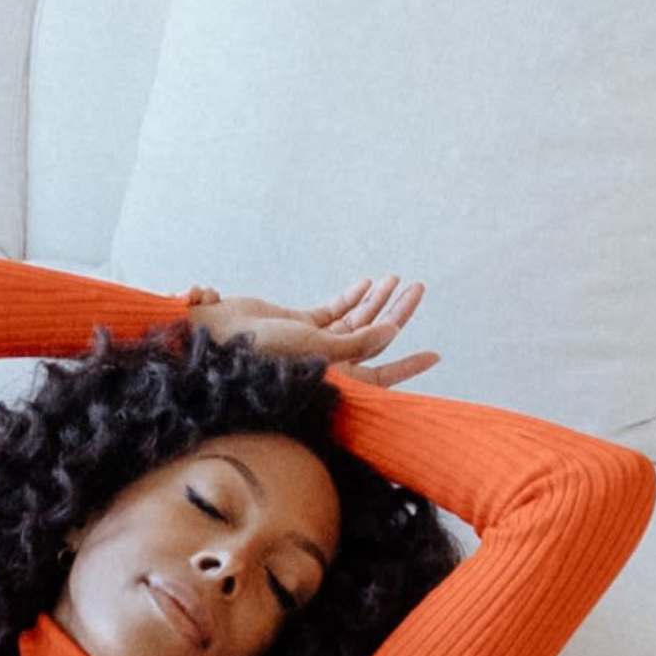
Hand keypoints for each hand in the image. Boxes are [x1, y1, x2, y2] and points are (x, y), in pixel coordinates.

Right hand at [187, 271, 438, 386]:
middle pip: (372, 337)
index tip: (435, 356)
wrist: (220, 335)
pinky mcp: (299, 323)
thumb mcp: (317, 345)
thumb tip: (393, 331)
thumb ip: (357, 340)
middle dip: (396, 312)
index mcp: (334, 376)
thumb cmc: (264, 350)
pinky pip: (332, 311)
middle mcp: (327, 361)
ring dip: (375, 300)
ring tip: (397, 279)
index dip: (408, 365)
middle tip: (419, 288)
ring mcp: (313, 342)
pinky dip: (349, 298)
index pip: (381, 374)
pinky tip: (367, 283)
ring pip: (353, 320)